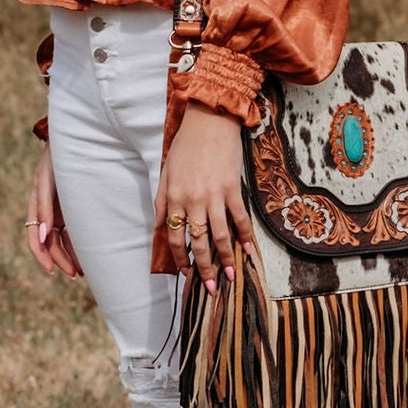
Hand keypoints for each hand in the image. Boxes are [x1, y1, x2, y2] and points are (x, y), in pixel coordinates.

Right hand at [25, 149, 81, 279]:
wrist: (76, 140)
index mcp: (37, 205)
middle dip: (60, 260)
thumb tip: (43, 236)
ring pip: (63, 240)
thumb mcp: (48, 182)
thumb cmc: (58, 159)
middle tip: (74, 275)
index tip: (52, 270)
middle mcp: (47, 211)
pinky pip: (74, 231)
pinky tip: (89, 255)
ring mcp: (61, 210)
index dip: (41, 255)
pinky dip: (79, 244)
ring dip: (71, 255)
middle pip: (50, 243)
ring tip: (83, 271)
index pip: (35, 238)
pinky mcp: (74, 208)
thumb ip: (44, 208)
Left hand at [157, 103, 248, 291]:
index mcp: (174, 198)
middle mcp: (193, 201)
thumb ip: (162, 202)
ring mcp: (214, 196)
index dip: (181, 258)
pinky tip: (248, 250)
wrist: (210, 120)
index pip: (175, 237)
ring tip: (230, 277)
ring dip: (225, 259)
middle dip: (204, 268)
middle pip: (198, 242)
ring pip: (219, 235)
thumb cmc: (186, 146)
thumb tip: (160, 228)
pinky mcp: (232, 189)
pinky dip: (244, 236)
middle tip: (210, 287)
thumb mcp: (166, 173)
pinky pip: (239, 218)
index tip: (187, 272)